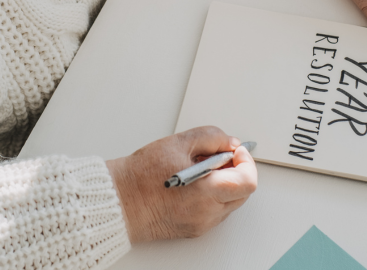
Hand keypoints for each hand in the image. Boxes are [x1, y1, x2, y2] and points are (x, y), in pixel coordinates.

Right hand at [106, 126, 256, 242]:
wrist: (118, 202)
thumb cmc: (140, 175)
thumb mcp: (178, 143)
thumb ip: (210, 137)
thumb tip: (229, 142)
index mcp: (206, 192)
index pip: (248, 181)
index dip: (246, 161)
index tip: (235, 150)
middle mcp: (207, 213)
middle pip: (242, 192)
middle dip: (235, 169)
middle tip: (216, 155)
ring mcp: (202, 224)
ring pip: (230, 201)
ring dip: (223, 182)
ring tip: (199, 167)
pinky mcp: (194, 229)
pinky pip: (216, 210)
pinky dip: (212, 193)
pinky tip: (193, 181)